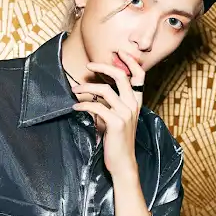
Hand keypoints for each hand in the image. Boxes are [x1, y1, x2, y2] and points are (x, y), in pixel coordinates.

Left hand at [72, 50, 144, 177]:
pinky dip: (83, 104)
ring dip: (86, 87)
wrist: (123, 162)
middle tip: (89, 65)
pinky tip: (76, 106)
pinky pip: (96, 106)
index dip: (130, 61)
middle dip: (103, 66)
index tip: (118, 53)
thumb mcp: (116, 118)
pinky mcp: (116, 122)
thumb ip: (109, 103)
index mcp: (136, 102)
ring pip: (105, 90)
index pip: (139, 76)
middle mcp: (133, 105)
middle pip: (121, 76)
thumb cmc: (118, 140)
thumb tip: (93, 90)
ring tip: (75, 89)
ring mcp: (126, 113)